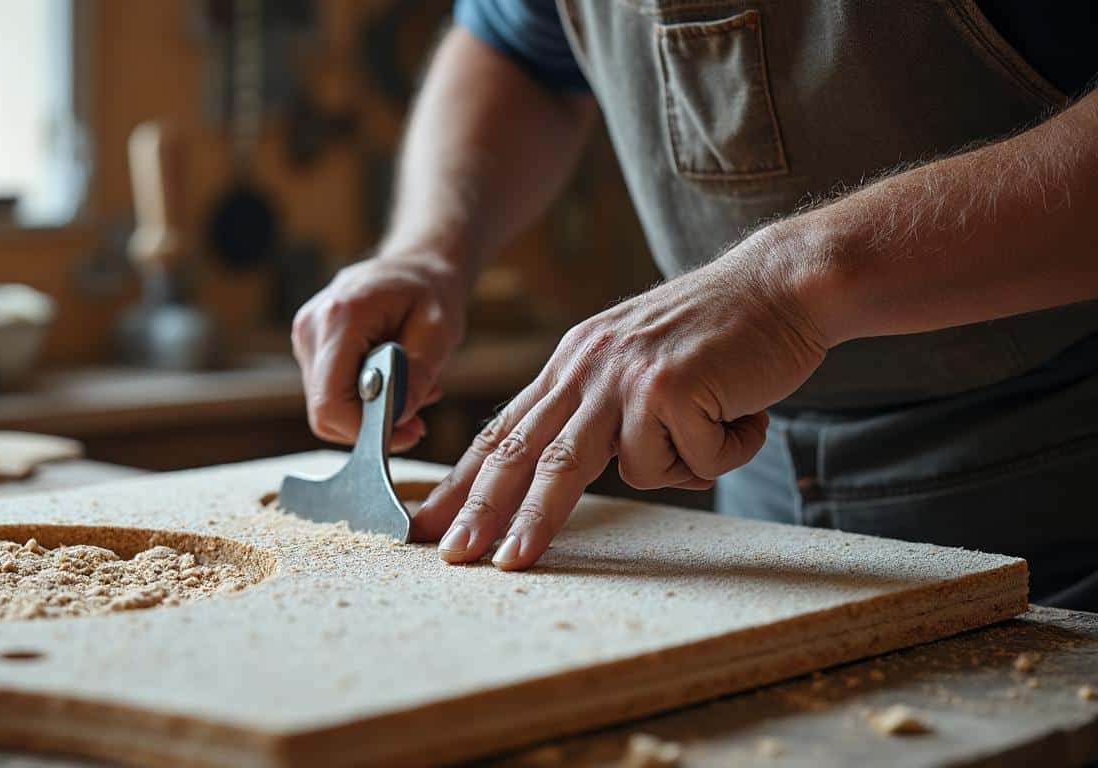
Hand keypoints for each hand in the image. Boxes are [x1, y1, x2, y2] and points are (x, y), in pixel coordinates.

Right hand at [292, 252, 468, 451]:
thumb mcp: (441, 331)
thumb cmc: (431, 290)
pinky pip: (329, 392)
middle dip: (371, 424)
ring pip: (326, 407)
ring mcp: (306, 337)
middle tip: (416, 415)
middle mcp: (313, 327)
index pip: (330, 401)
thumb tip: (397, 420)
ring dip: (369, 412)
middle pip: (324, 411)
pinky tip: (390, 378)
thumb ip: (418, 375)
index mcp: (341, 317)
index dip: (365, 429)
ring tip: (409, 387)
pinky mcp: (309, 347)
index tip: (406, 429)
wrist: (416, 263)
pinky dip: (360, 398)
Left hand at [410, 240, 827, 568]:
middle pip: (524, 455)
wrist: (782, 285)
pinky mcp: (669, 386)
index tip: (432, 521)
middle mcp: (587, 366)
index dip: (466, 480)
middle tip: (458, 558)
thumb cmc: (717, 336)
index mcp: (571, 363)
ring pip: (594, 468)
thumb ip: (593, 412)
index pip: (505, 431)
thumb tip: (556, 479)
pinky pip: (688, 463)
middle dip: (486, 512)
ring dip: (659, 473)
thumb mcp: (633, 362)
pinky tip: (739, 410)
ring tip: (712, 427)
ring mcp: (624, 376)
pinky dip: (723, 449)